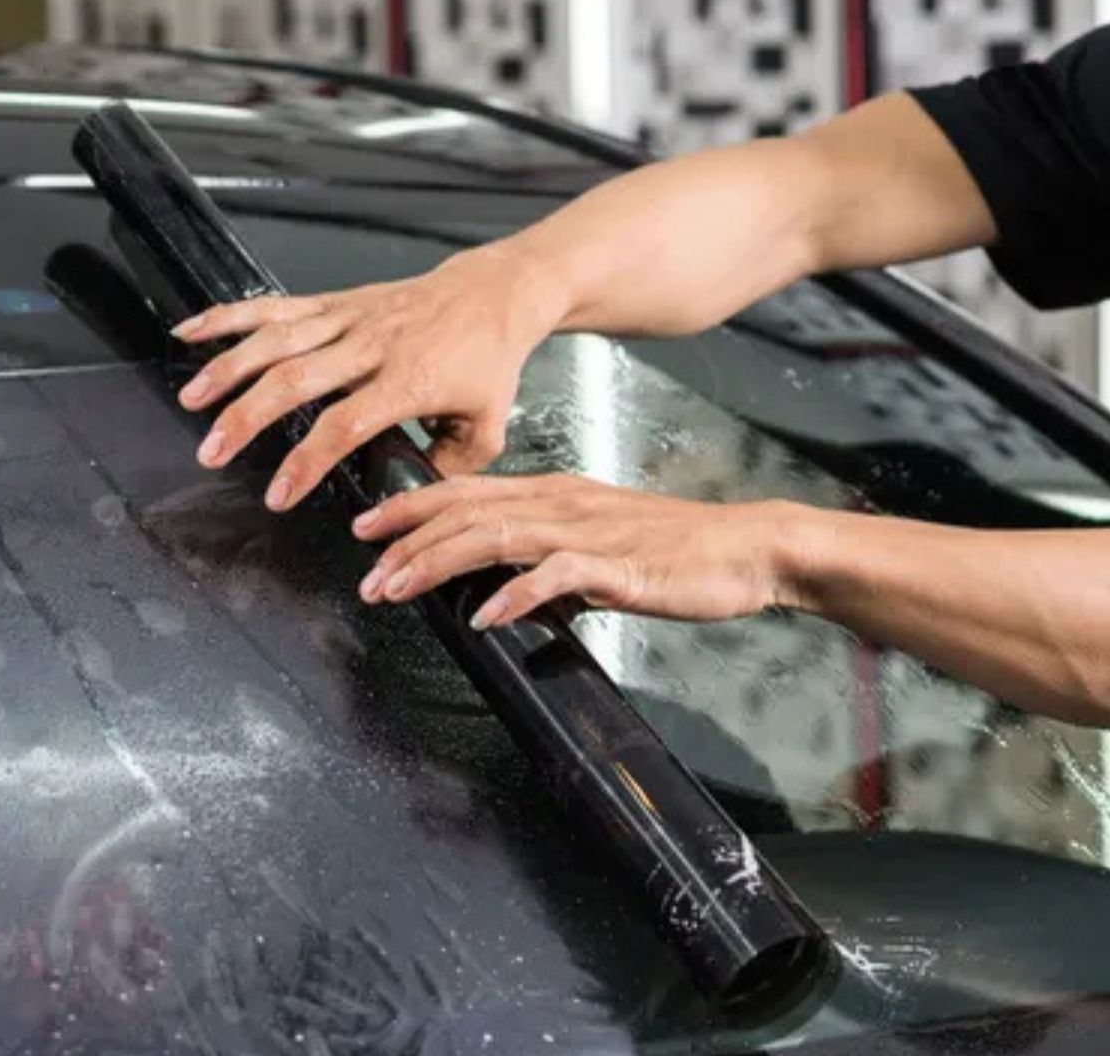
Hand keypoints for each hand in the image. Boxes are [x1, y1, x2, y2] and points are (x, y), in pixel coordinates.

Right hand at [173, 242, 563, 510]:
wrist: (493, 293)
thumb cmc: (487, 362)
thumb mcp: (488, 428)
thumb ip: (449, 469)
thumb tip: (409, 501)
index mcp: (408, 381)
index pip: (345, 423)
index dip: (307, 461)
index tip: (278, 495)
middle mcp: (372, 345)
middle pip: (296, 379)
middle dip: (247, 417)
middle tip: (212, 452)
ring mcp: (349, 319)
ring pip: (277, 338)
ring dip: (228, 367)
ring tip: (191, 400)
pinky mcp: (334, 301)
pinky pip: (274, 306)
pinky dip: (228, 317)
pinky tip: (190, 332)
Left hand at [349, 474, 809, 627]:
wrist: (744, 550)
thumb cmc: (674, 550)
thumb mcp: (595, 546)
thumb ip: (547, 559)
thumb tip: (502, 587)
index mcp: (553, 495)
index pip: (466, 493)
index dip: (410, 508)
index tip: (364, 528)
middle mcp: (560, 504)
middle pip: (465, 513)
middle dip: (407, 542)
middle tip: (364, 572)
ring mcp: (586, 532)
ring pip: (494, 537)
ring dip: (438, 564)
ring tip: (397, 589)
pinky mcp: (616, 564)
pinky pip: (554, 576)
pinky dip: (514, 594)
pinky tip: (484, 616)